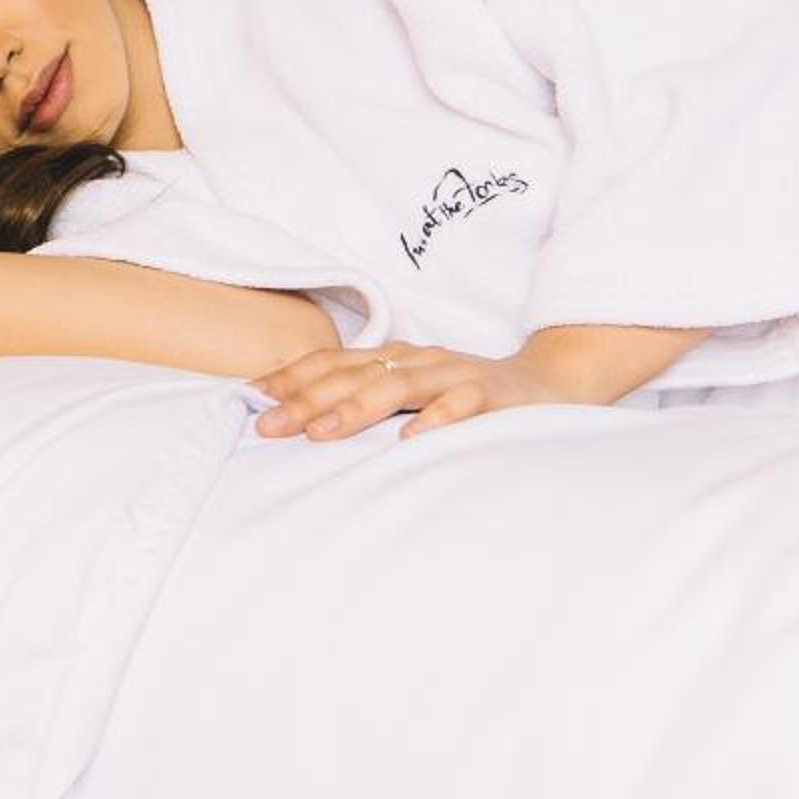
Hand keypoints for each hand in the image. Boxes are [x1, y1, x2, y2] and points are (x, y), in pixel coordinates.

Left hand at [248, 339, 592, 443]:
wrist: (549, 384)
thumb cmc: (467, 398)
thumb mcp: (412, 395)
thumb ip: (367, 402)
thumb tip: (303, 424)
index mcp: (395, 357)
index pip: (333, 363)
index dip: (291, 378)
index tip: (249, 400)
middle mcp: (419, 360)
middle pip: (353, 375)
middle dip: (306, 399)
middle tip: (266, 427)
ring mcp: (455, 375)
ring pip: (398, 385)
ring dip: (357, 408)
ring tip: (321, 433)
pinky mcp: (494, 397)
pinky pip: (463, 406)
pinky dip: (437, 420)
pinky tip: (412, 440)